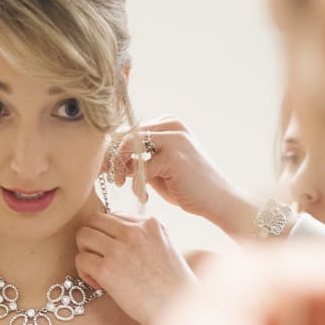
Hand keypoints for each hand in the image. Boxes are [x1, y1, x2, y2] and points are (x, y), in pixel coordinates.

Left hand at [75, 212, 196, 324]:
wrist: (179, 313)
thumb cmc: (173, 287)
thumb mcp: (165, 248)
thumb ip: (144, 236)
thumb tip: (112, 234)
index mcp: (151, 223)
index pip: (114, 216)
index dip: (109, 234)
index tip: (115, 252)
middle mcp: (134, 231)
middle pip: (94, 220)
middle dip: (93, 238)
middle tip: (100, 258)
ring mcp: (119, 249)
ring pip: (83, 235)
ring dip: (86, 252)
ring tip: (98, 270)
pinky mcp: (107, 269)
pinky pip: (81, 259)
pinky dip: (84, 272)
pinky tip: (99, 284)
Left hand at [110, 115, 268, 237]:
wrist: (219, 201)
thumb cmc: (187, 186)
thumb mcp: (158, 167)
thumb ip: (138, 159)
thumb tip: (108, 157)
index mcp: (168, 123)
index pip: (130, 128)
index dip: (113, 147)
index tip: (105, 166)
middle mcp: (171, 125)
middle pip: (126, 133)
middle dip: (112, 155)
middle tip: (109, 176)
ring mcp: (174, 138)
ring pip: (129, 145)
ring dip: (120, 166)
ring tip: (120, 183)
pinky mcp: (174, 156)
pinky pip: (141, 169)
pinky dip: (136, 185)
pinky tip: (143, 196)